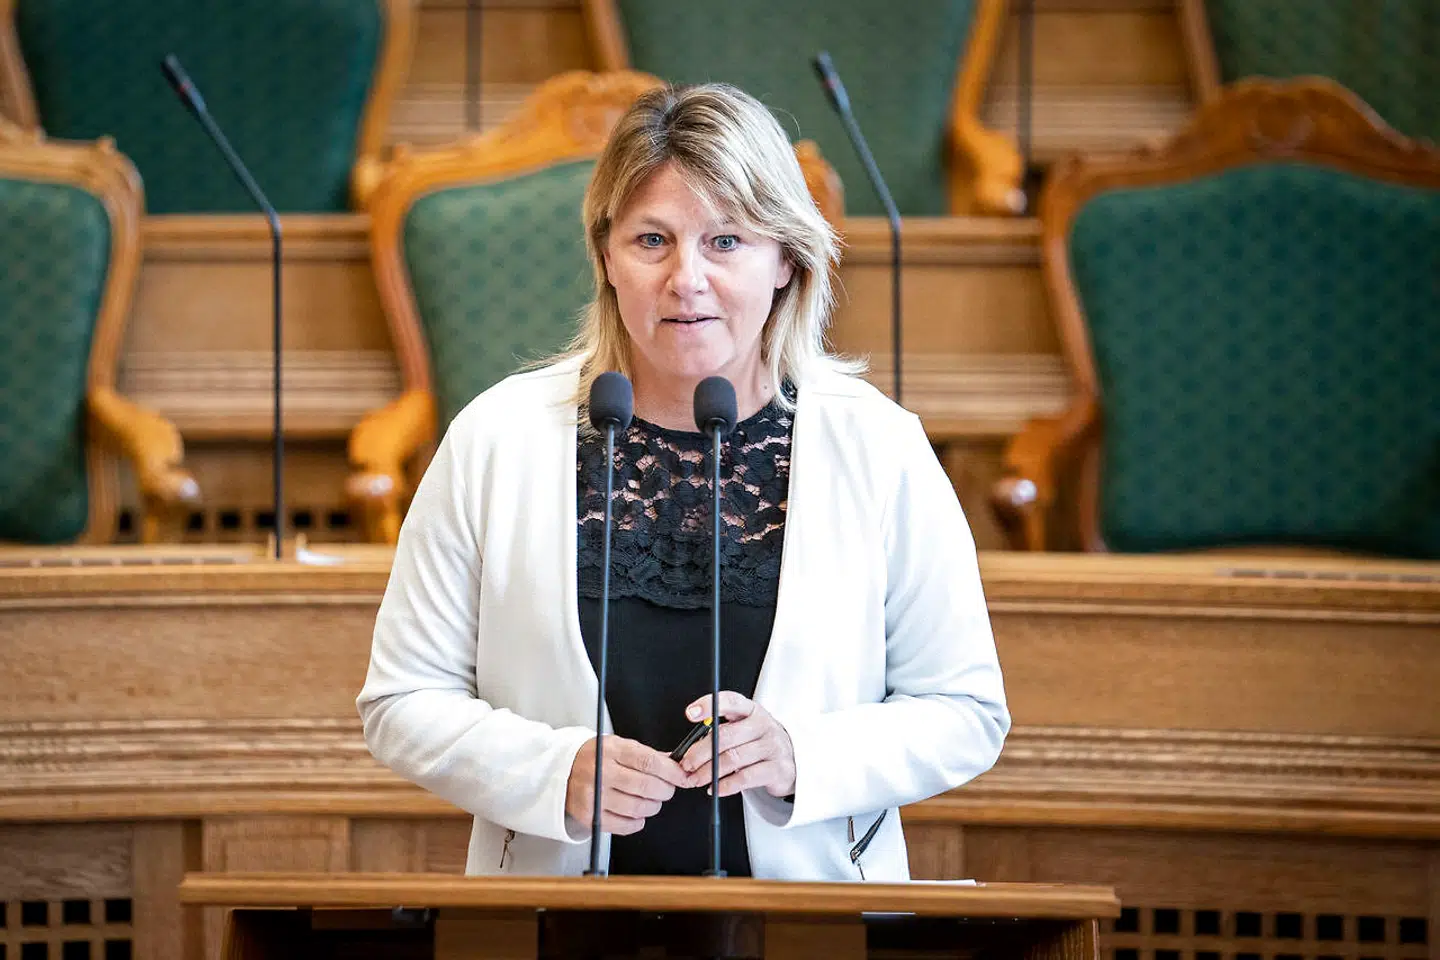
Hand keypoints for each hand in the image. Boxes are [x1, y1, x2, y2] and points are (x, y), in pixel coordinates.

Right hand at [566, 735, 687, 836]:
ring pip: (638, 807)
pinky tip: (637, 813)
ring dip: (653, 806)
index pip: (648, 761)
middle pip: (646, 786)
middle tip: (668, 789)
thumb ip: (646, 754)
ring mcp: (595, 796)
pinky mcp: (590, 816)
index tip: (682, 776)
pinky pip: (624, 825)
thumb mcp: (618, 746)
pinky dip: (638, 821)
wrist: (560, 771)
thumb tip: (675, 763)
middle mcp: (601, 773)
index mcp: (611, 751)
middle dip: (666, 790)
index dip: (671, 771)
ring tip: (652, 800)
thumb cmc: (593, 757)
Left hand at [679, 692, 795, 798]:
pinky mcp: (777, 769)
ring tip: (696, 779)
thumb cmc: (758, 743)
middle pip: (725, 736)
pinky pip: (746, 778)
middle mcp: (763, 725)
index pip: (730, 701)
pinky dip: (726, 785)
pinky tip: (715, 788)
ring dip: (709, 772)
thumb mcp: (743, 730)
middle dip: (700, 753)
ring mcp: (772, 747)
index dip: (709, 705)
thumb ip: (720, 733)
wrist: (792, 760)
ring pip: (733, 759)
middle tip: (686, 764)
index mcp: (751, 710)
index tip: (690, 713)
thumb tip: (690, 750)